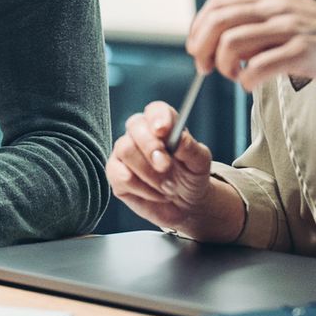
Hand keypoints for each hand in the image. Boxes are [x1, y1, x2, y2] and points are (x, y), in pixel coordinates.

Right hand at [106, 101, 243, 240]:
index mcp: (162, 125)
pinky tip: (155, 194)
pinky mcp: (115, 174)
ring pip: (126, 150)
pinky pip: (121, 175)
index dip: (157, 117)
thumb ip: (191, 149)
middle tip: (166, 166)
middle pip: (134, 126)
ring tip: (168, 187)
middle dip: (151, 146)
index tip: (163, 131)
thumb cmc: (191, 178)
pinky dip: (142, 189)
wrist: (184, 205)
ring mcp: (124, 153)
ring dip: (150, 173)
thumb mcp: (199, 164)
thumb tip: (180, 140)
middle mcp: (139, 135)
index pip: (155, 111)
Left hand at [188, 0, 315, 94]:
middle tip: (204, 67)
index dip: (198, 28)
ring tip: (233, 76)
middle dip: (202, 47)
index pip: (218, 5)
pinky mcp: (303, 52)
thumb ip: (260, 25)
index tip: (196, 49)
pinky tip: (250, 84)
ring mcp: (291, 28)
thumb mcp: (291, 20)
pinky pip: (258, 66)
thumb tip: (222, 40)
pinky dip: (245, 79)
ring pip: (232, 42)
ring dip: (223, 64)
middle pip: (218, 22)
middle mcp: (278, 8)